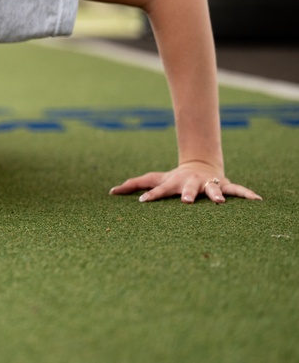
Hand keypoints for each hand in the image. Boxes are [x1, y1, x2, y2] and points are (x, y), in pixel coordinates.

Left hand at [109, 161, 261, 203]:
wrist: (200, 166)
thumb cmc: (173, 179)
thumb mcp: (154, 180)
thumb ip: (133, 185)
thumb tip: (110, 191)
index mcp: (173, 183)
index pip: (159, 190)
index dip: (151, 196)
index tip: (142, 202)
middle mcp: (190, 183)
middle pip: (187, 189)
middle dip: (186, 194)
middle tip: (185, 202)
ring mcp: (208, 184)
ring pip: (213, 189)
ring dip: (215, 195)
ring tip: (218, 202)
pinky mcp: (224, 186)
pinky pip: (238, 190)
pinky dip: (247, 194)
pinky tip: (258, 200)